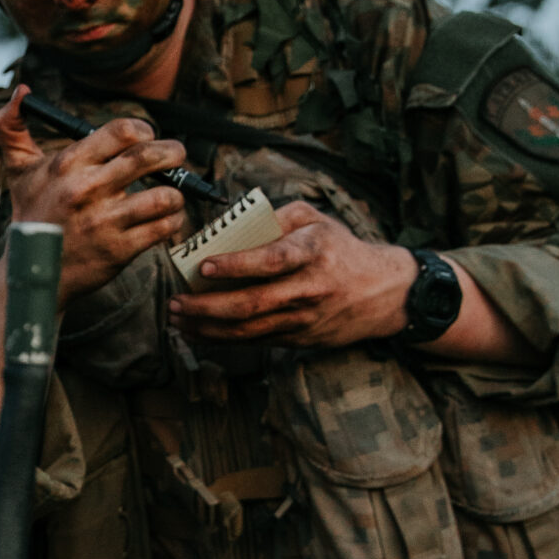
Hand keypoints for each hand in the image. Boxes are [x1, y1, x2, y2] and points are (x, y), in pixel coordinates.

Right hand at [0, 90, 189, 302]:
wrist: (32, 270)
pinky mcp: (119, 249)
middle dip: (173, 153)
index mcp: (69, 164)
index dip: (143, 130)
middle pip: (149, 158)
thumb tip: (22, 91)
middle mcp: (88, 189)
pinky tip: (166, 218)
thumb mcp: (19, 170)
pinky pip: (164, 227)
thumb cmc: (32, 215)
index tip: (147, 137)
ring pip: (164, 196)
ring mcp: (105, 221)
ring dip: (176, 192)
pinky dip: (174, 220)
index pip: (122, 132)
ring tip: (172, 193)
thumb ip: (14, 128)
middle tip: (176, 156)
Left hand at [168, 202, 416, 346]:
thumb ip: (276, 217)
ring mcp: (303, 319)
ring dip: (206, 328)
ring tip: (177, 319)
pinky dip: (221, 339)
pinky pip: (254, 341)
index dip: (237, 265)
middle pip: (251, 303)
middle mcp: (308, 289)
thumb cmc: (340, 249)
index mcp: (312, 253)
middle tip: (176, 301)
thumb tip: (230, 224)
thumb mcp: (316, 220)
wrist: (382, 293)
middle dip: (206, 306)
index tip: (205, 266)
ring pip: (248, 330)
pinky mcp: (299, 339)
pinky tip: (198, 333)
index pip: (272, 260)